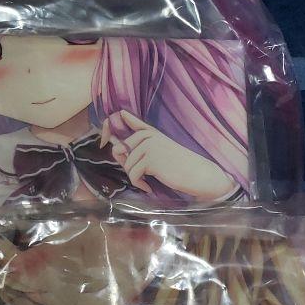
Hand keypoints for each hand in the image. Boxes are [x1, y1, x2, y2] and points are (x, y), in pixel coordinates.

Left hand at [100, 110, 236, 202]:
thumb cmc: (178, 164)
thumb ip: (137, 146)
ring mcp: (149, 146)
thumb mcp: (157, 150)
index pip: (127, 118)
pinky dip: (139, 184)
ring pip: (126, 164)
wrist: (197, 174)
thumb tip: (114, 144)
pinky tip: (148, 186)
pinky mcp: (151, 159)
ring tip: (147, 180)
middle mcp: (147, 135)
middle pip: (119, 149)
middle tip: (140, 174)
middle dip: (126, 165)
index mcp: (149, 131)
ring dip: (134, 177)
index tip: (107, 128)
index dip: (111, 122)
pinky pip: (133, 174)